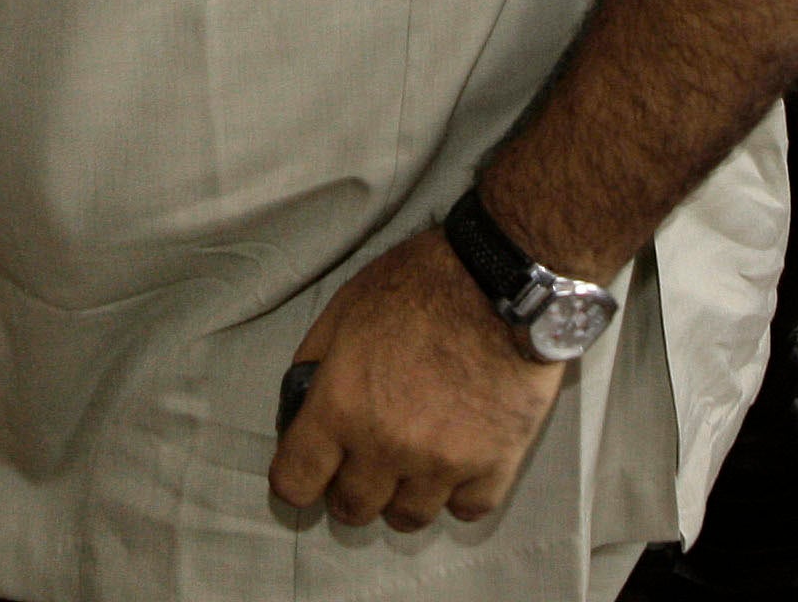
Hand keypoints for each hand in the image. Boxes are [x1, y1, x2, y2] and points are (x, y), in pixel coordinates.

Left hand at [267, 228, 566, 531]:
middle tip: (364, 462)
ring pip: (409, 518)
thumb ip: (314, 366)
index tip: (310, 471)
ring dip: (403, 495)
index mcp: (341, 406)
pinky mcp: (494, 465)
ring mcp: (443, 462)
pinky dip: (458, 493)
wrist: (502, 279)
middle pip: (353, 509)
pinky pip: (466, 510)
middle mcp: (387, 446)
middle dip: (350, 488)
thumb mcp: (345, 309)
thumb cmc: (419, 284)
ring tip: (412, 463)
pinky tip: (457, 462)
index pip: (295, 484)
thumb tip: (300, 413)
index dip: (297, 480)